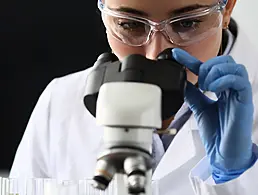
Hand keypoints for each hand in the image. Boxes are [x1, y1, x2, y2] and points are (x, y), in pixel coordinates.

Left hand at [172, 48, 256, 183]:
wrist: (223, 152)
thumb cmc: (216, 132)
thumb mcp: (199, 108)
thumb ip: (192, 94)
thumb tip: (182, 81)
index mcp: (222, 88)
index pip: (207, 68)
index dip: (191, 59)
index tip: (176, 55)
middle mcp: (231, 88)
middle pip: (225, 61)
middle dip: (207, 66)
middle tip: (199, 83)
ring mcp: (239, 92)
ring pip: (233, 66)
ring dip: (214, 72)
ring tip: (206, 87)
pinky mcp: (245, 99)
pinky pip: (238, 79)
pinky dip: (222, 80)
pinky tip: (212, 89)